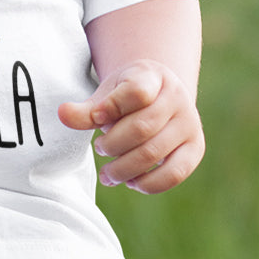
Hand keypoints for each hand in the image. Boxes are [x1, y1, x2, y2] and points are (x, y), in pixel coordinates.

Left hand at [58, 59, 204, 193]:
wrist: (159, 95)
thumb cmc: (125, 96)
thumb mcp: (106, 94)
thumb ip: (86, 109)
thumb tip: (62, 114)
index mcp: (153, 75)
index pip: (136, 91)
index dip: (111, 107)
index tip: (95, 118)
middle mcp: (177, 97)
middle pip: (142, 127)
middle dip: (113, 145)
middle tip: (99, 149)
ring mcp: (190, 123)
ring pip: (154, 152)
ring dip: (125, 168)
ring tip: (108, 173)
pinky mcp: (195, 148)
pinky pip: (174, 173)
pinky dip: (148, 183)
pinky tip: (131, 182)